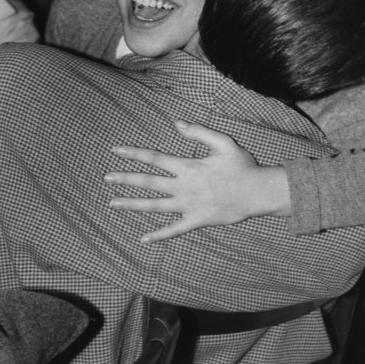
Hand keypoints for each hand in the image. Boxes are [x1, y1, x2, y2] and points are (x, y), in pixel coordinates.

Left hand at [105, 120, 291, 243]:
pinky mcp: (196, 221)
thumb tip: (177, 124)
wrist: (258, 193)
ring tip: (113, 204)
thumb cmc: (243, 166)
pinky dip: (158, 235)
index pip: (154, 158)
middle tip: (107, 178)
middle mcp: (183, 187)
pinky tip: (143, 239)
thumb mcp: (223, 142)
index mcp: (188, 167)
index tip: (116, 150)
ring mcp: (187, 206)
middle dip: (125, 179)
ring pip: (154, 206)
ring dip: (132, 204)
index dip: (134, 153)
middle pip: (148, 182)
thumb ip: (199, 132)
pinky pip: (173, 230)